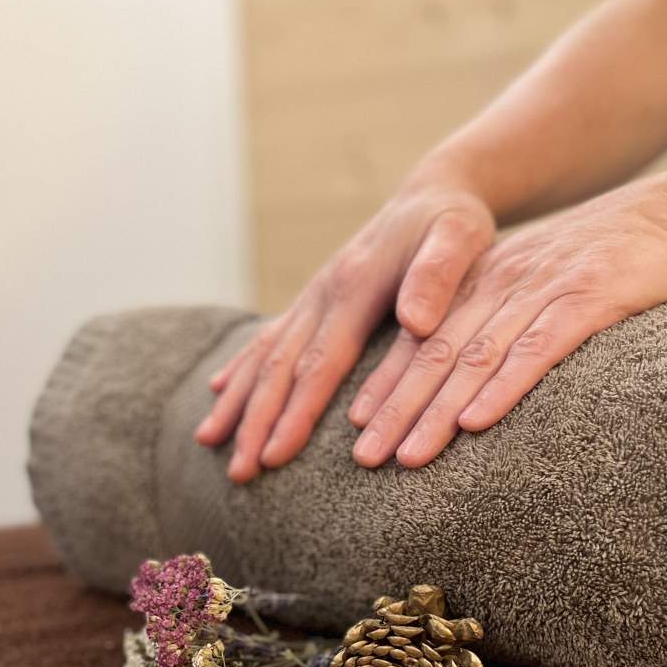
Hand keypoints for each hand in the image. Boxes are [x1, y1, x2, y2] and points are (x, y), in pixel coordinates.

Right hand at [194, 155, 494, 480]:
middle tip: (239, 474)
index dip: (295, 413)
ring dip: (237, 402)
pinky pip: (269, 337)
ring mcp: (312, 296)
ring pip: (264, 355)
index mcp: (352, 288)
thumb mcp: (459, 238)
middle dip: (255, 423)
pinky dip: (241, 367)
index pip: (318, 364)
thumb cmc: (453, 223)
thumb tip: (415, 321)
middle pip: (279, 368)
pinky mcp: (314, 300)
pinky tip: (218, 391)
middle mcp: (321, 294)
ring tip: (207, 442)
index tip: (274, 456)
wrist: (434, 192)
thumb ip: (438, 276)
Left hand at [349, 178, 666, 468]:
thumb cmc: (596, 266)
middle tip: (364, 457)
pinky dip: (503, 387)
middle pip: (435, 353)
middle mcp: (500, 284)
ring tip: (408, 456)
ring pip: (476, 357)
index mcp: (479, 283)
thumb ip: (492, 325)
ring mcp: (542, 290)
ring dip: (438, 411)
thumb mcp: (530, 286)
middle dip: (396, 409)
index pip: (419, 340)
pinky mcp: (589, 299)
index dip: (385, 383)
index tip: (355, 426)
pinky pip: (537, 349)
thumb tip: (453, 388)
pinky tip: (476, 422)